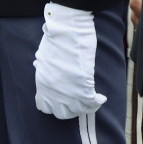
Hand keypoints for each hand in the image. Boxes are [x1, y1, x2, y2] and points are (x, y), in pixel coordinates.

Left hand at [33, 2, 105, 119]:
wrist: (66, 30)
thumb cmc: (56, 38)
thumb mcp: (43, 56)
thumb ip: (44, 68)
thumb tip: (44, 69)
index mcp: (42, 83)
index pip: (44, 107)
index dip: (54, 105)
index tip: (63, 99)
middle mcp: (53, 91)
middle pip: (62, 113)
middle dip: (70, 109)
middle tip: (78, 100)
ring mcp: (67, 91)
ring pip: (77, 111)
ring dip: (84, 107)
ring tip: (90, 99)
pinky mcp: (82, 87)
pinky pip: (91, 104)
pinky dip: (97, 102)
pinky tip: (101, 97)